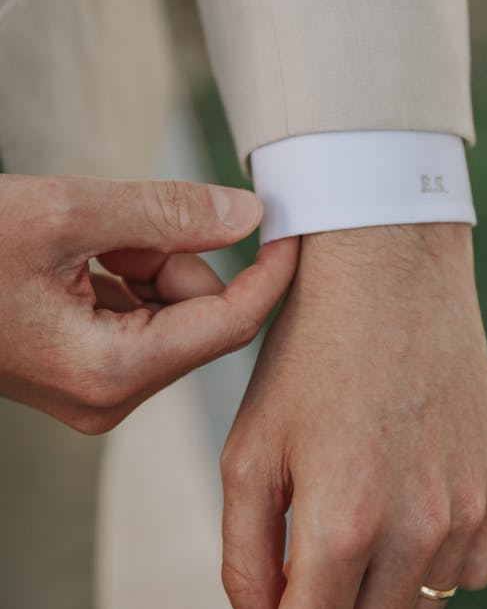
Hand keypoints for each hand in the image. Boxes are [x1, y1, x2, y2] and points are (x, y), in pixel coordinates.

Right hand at [0, 174, 298, 432]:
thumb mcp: (68, 213)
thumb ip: (168, 214)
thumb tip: (248, 214)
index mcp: (109, 371)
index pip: (228, 324)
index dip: (270, 273)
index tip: (296, 226)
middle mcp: (108, 395)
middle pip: (198, 313)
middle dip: (176, 254)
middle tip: (119, 223)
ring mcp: (95, 388)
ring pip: (171, 309)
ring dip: (146, 259)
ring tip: (86, 240)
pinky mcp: (84, 369)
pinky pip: (139, 314)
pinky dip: (126, 273)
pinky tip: (80, 256)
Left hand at [219, 222, 486, 608]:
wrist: (392, 268)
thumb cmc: (308, 353)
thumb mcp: (252, 448)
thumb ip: (245, 558)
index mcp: (345, 522)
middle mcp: (419, 530)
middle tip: (285, 598)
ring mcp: (468, 511)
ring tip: (339, 546)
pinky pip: (462, 576)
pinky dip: (421, 571)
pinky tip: (395, 515)